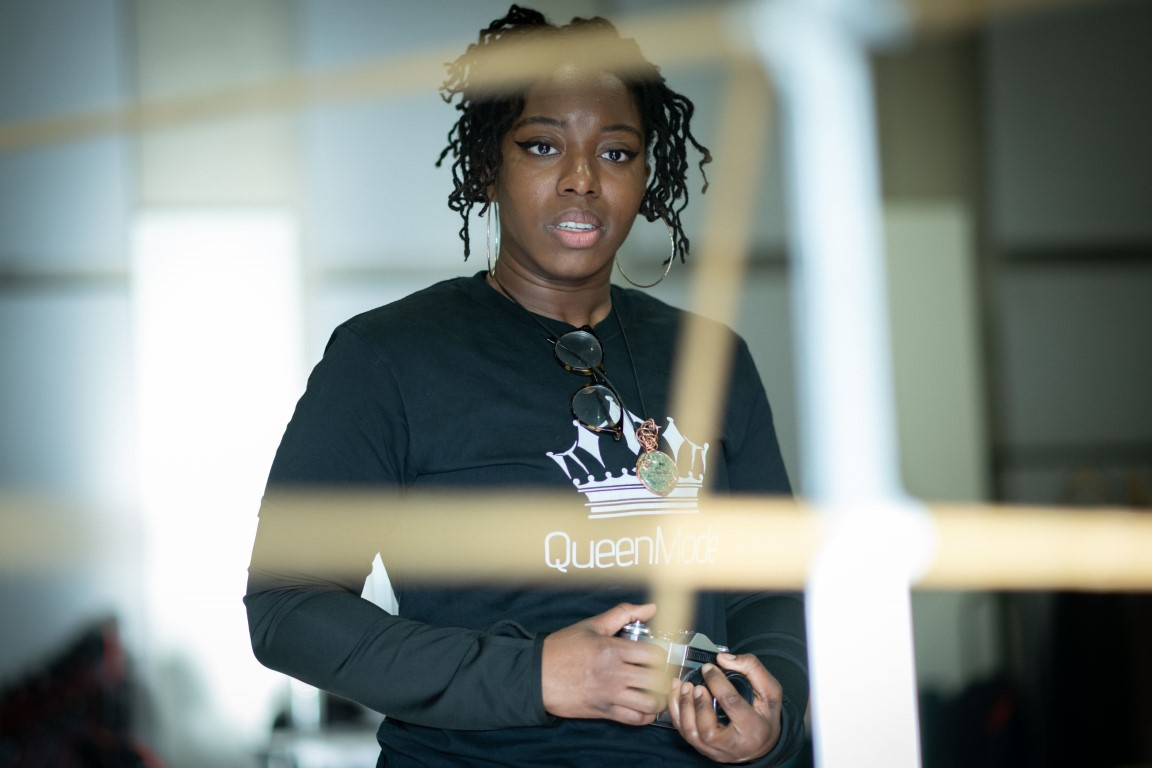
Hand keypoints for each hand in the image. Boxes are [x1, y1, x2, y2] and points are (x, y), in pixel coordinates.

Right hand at [541, 602, 668, 724]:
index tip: (655, 657)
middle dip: (662, 678)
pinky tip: (642, 707)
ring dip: (657, 699)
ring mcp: (610, 695)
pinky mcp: (604, 711)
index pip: (655, 655)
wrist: (536, 675)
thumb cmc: (562, 649)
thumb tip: (650, 607)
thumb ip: (623, 614)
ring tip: (654, 692)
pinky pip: (635, 720)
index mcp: (614, 649)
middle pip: (656, 680)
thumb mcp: (592, 626)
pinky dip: (644, 716)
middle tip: (659, 676)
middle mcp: (615, 673)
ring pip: (650, 703)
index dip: (660, 656)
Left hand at [667, 652, 782, 763]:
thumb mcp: (770, 690)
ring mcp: (716, 750)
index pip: (732, 705)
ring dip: (683, 708)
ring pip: (692, 735)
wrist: (763, 743)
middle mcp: (734, 745)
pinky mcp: (704, 749)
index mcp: (753, 728)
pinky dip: (676, 713)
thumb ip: (752, 668)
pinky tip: (677, 694)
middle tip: (694, 685)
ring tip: (684, 687)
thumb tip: (722, 658)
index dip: (717, 683)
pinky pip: (684, 734)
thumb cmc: (765, 715)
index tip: (708, 668)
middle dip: (698, 705)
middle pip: (708, 731)